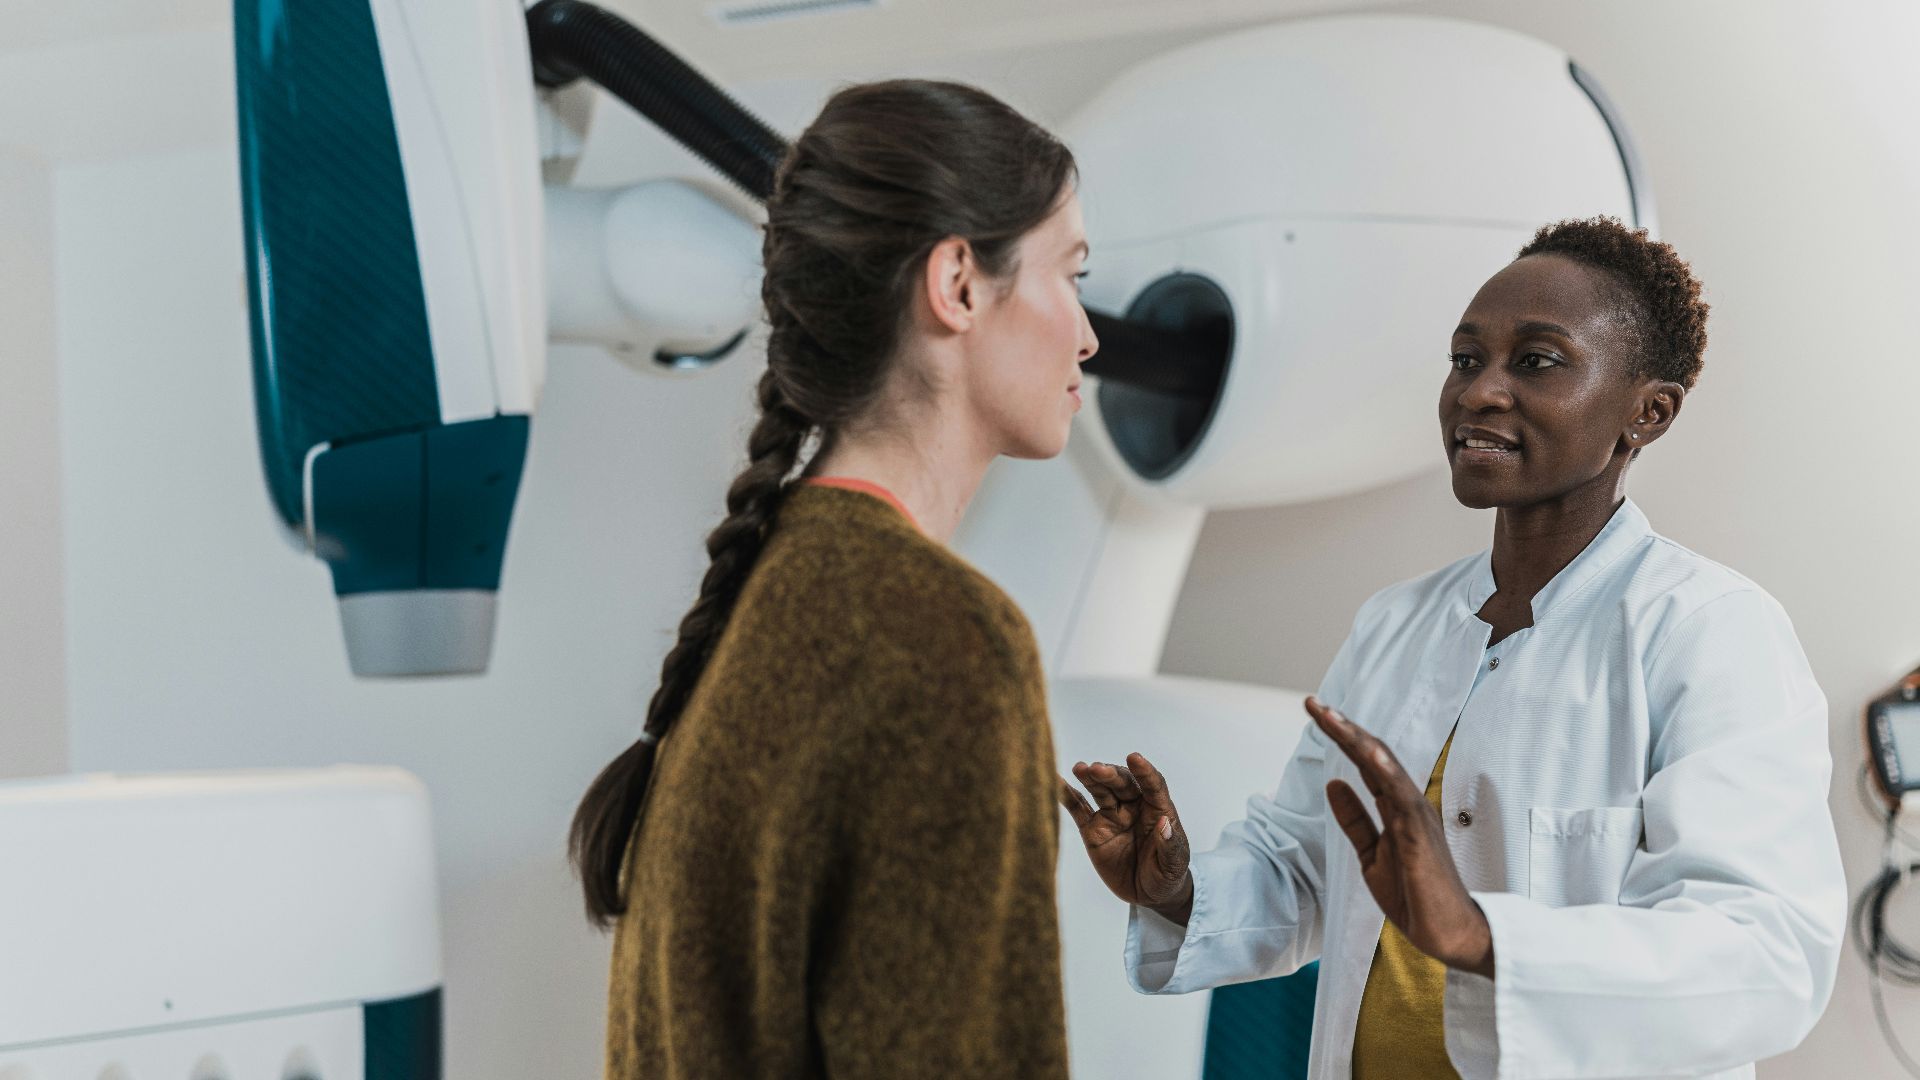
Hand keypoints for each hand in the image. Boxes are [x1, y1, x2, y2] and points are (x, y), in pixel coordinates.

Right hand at [1058, 753, 1194, 923]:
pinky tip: (1056, 782)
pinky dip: (1067, 795)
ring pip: (1100, 791)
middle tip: (1098, 769)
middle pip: (1123, 784)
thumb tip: (1164, 823)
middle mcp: (1134, 807)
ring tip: (1080, 769)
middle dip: (1111, 775)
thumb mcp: (1174, 864)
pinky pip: (1078, 808)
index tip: (1135, 758)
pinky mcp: (1093, 829)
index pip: (1153, 785)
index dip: (1145, 772)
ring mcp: (1112, 816)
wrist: (1148, 894)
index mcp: (1158, 810)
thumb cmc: (1167, 875)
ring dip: (1090, 778)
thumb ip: (1169, 845)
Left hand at [1308, 696, 1494, 977]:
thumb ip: (1354, 819)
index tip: (1316, 712)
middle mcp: (1409, 803)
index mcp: (1397, 806)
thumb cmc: (1415, 896)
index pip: (1366, 762)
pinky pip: (1403, 799)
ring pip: (1386, 768)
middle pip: (1374, 755)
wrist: (1447, 934)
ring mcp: (1417, 817)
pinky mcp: (1421, 836)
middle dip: (1343, 728)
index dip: (1342, 736)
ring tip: (1331, 716)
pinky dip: (1387, 774)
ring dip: (1358, 740)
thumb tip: (1333, 783)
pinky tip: (1369, 755)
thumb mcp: (1371, 854)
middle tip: (1313, 703)